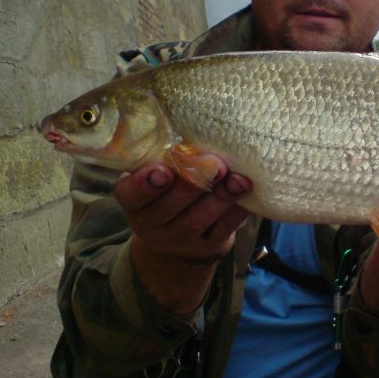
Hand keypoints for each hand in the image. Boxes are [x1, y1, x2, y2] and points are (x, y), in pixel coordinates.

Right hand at [114, 157, 251, 312]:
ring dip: (219, 198)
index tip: (164, 170)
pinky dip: (235, 211)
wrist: (180, 235)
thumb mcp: (158, 173)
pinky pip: (222, 230)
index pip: (132, 195)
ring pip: (196, 222)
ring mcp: (178, 241)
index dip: (145, 184)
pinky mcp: (206, 248)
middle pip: (168, 209)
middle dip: (193, 185)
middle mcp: (150, 225)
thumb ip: (169, 158)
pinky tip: (246, 193)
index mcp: (134, 202)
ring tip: (237, 180)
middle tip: (216, 164)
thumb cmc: (170, 189)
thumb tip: (198, 129)